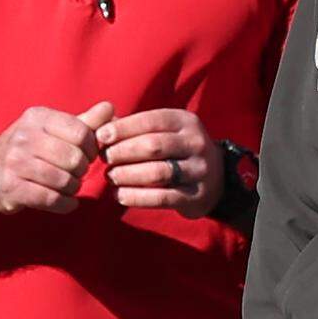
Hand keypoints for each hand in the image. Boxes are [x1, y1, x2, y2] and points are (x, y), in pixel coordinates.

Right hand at [0, 100, 112, 214]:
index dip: (92, 148)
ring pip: (64, 180)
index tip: (89, 156)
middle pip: (74, 158)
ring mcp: (14, 163)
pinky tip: (66, 201)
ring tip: (70, 186)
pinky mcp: (10, 188)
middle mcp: (23, 137)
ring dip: (74, 188)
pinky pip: (50, 199)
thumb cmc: (31, 148)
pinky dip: (65, 204)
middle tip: (78, 173)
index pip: (81, 132)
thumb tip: (110, 108)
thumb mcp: (55, 129)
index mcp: (38, 117)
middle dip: (82, 170)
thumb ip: (85, 121)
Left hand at [98, 109, 224, 217]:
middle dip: (122, 151)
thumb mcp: (166, 131)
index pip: (151, 120)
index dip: (123, 128)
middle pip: (153, 146)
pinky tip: (120, 195)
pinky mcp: (196, 196)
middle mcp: (196, 143)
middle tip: (104, 158)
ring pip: (157, 172)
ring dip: (127, 175)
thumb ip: (136, 127)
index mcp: (186, 122)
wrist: (216, 179)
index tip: (101, 136)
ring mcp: (199, 170)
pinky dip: (136, 197)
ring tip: (110, 177)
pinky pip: (162, 198)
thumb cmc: (177, 150)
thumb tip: (101, 127)